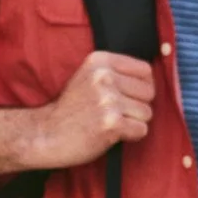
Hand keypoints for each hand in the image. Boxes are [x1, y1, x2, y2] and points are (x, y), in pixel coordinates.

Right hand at [36, 51, 154, 169]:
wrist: (45, 134)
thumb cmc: (70, 109)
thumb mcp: (87, 77)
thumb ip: (115, 72)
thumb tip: (151, 79)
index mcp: (100, 61)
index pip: (145, 70)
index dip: (140, 87)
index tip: (125, 96)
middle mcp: (105, 77)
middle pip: (149, 92)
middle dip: (137, 106)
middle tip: (114, 112)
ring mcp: (108, 100)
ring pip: (147, 113)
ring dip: (133, 122)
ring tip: (110, 123)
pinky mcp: (111, 123)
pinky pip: (141, 130)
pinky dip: (130, 136)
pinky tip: (111, 134)